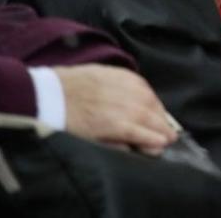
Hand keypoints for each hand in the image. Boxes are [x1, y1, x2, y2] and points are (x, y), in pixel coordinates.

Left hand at [54, 64, 177, 153]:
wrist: (49, 93)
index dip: (158, 141)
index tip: (164, 146)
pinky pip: (144, 85)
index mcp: (119, 124)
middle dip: (164, 128)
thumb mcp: (89, 141)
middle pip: (154, 117)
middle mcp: (127, 103)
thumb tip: (139, 148)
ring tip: (163, 120)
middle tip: (171, 136)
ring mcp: (126, 86)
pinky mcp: (122, 73)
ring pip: (152, 100)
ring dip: (160, 112)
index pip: (148, 134)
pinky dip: (151, 95)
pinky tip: (152, 101)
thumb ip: (117, 145)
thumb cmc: (67, 122)